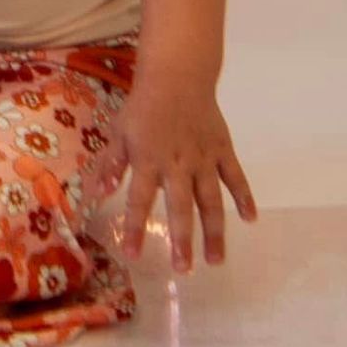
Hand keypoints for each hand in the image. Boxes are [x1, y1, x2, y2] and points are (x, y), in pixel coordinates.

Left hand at [89, 84, 255, 271]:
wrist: (177, 76)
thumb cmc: (143, 107)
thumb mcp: (118, 132)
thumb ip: (111, 165)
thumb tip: (96, 195)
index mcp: (149, 160)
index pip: (140, 200)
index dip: (136, 227)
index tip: (133, 254)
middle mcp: (178, 164)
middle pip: (181, 208)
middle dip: (183, 241)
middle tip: (184, 270)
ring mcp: (204, 159)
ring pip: (212, 201)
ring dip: (215, 232)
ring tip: (216, 260)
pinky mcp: (223, 150)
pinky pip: (236, 177)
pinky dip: (245, 197)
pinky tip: (250, 219)